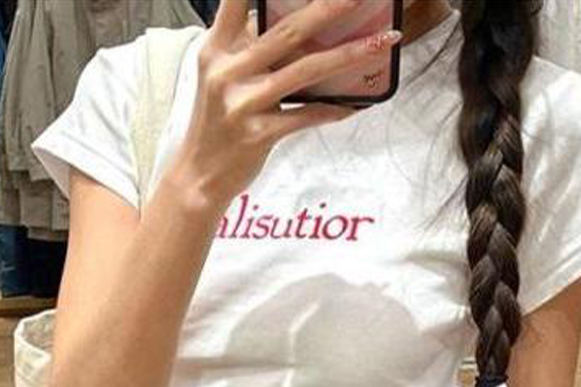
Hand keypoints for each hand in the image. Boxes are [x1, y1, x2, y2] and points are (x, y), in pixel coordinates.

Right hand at [175, 0, 402, 206]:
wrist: (197, 176)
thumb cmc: (215, 123)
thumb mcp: (220, 76)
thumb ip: (248, 48)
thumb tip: (299, 24)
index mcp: (216, 49)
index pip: (237, 0)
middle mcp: (227, 71)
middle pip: (288, 31)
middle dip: (331, 7)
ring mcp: (243, 104)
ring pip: (305, 71)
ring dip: (349, 54)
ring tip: (383, 41)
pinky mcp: (258, 134)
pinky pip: (306, 116)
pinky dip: (334, 109)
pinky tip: (357, 103)